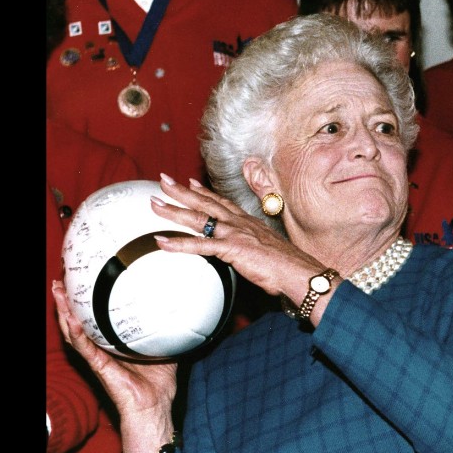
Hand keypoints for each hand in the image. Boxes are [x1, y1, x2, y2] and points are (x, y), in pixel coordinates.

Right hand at [52, 282, 176, 452]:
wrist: (154, 407)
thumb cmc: (158, 385)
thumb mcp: (167, 350)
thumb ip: (170, 332)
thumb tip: (184, 314)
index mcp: (114, 344)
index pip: (95, 319)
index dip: (86, 301)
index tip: (82, 280)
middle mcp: (101, 349)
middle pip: (77, 321)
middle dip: (66, 301)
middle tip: (60, 280)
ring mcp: (97, 357)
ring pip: (74, 331)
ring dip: (64, 311)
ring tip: (58, 292)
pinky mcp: (99, 366)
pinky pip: (84, 348)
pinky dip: (76, 333)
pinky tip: (71, 319)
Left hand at [150, 174, 326, 299]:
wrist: (298, 272)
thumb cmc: (287, 266)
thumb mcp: (267, 250)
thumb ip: (251, 248)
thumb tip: (247, 254)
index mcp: (248, 222)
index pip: (222, 202)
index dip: (204, 192)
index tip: (191, 182)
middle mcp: (239, 223)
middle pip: (205, 203)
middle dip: (182, 191)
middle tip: (163, 181)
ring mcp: (235, 233)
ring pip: (198, 219)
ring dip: (174, 211)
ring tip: (154, 204)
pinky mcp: (232, 248)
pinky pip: (200, 245)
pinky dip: (179, 244)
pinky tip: (162, 242)